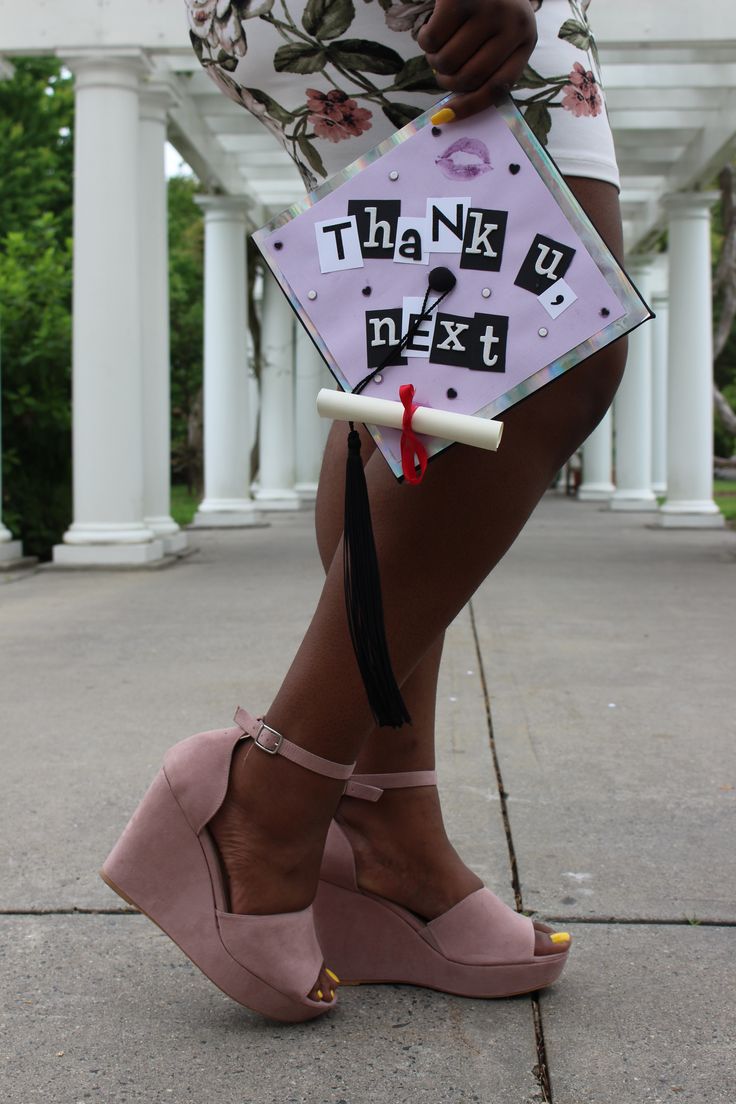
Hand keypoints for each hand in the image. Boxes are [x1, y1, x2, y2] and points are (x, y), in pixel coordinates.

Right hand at [418, 0, 536, 121]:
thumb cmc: (488, 3)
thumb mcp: (499, 33)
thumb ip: (486, 66)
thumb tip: (449, 114)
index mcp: (527, 38)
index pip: (498, 87)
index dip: (470, 107)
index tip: (445, 117)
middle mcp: (513, 24)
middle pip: (468, 78)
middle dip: (446, 79)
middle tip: (440, 67)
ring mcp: (488, 9)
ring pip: (446, 62)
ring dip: (434, 59)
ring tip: (438, 43)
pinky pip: (432, 40)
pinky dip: (425, 39)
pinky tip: (432, 27)